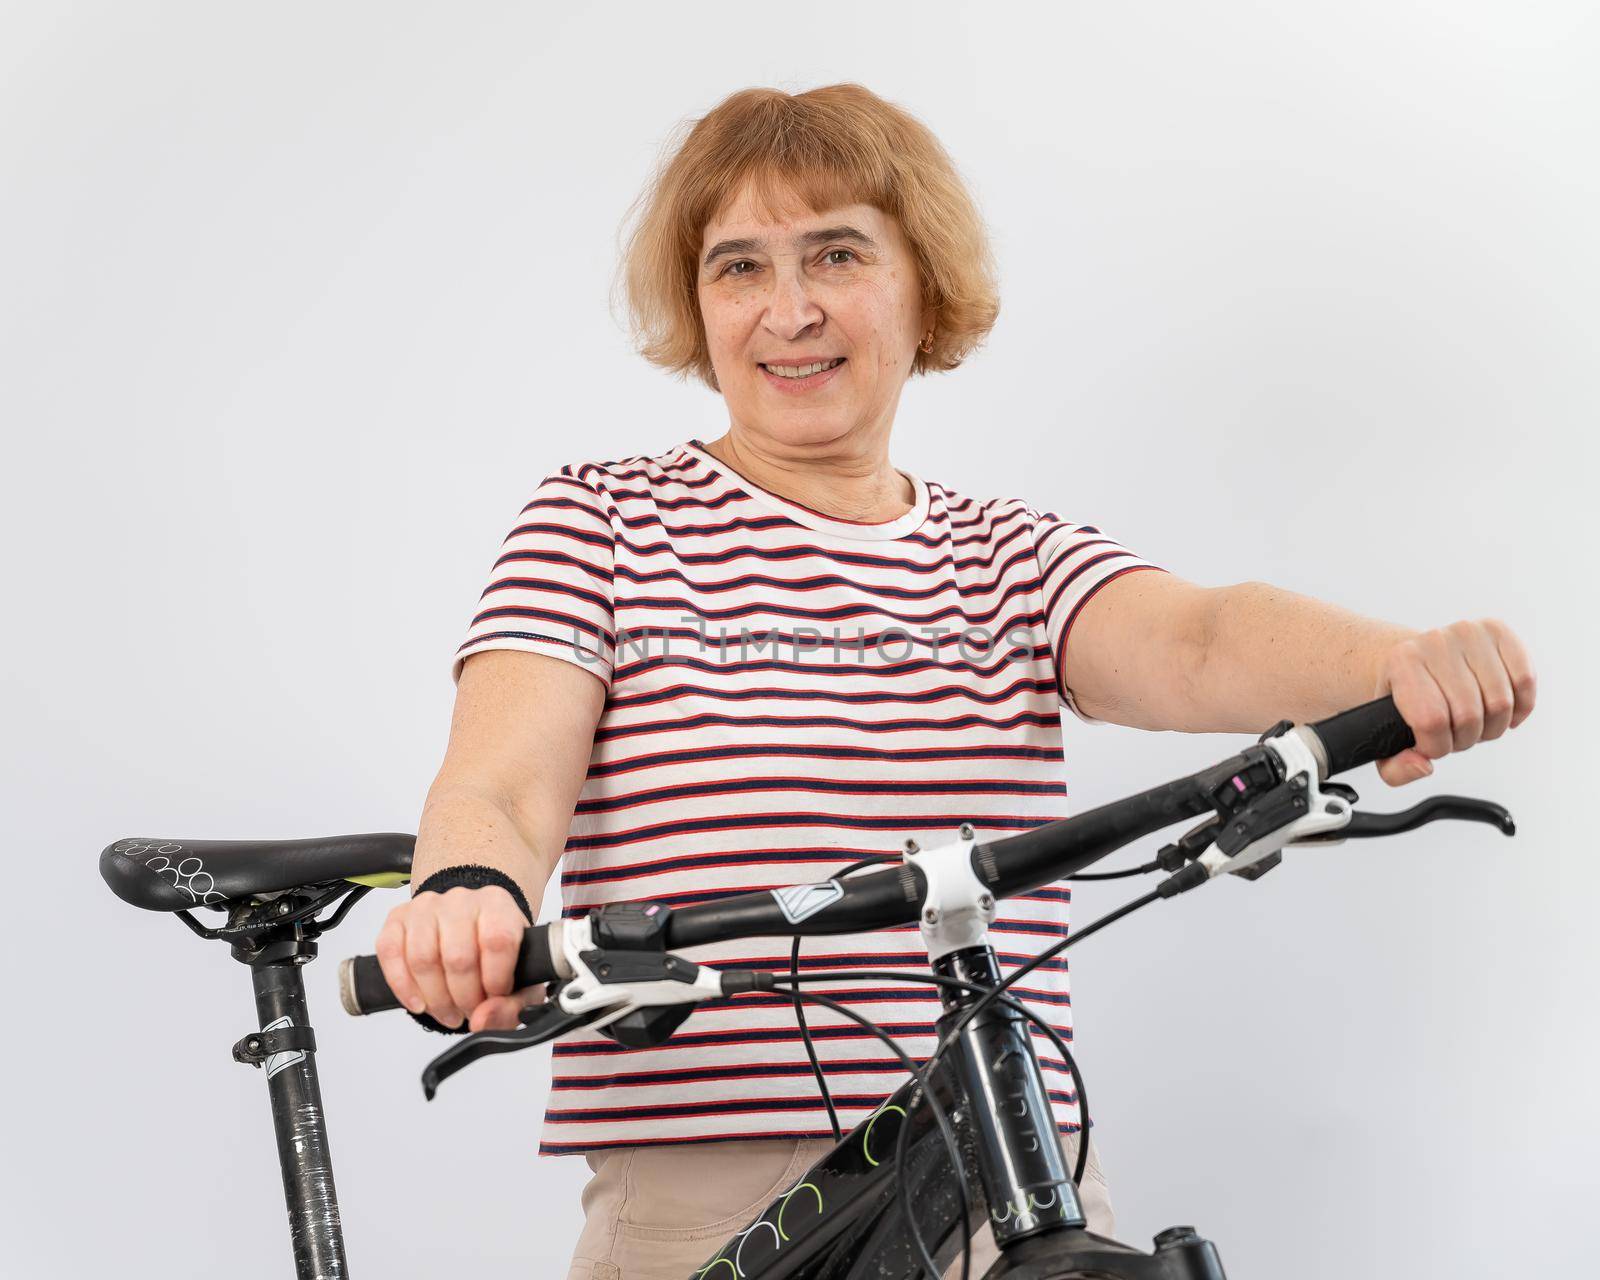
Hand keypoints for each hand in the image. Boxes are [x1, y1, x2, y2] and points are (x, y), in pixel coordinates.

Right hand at [374, 884, 544, 1031]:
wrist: (468, 932)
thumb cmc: (495, 956)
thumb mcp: (519, 982)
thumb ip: (513, 1006)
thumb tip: (482, 1019)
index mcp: (497, 905)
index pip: (498, 940)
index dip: (495, 980)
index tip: (494, 998)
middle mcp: (461, 900)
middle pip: (458, 957)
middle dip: (464, 998)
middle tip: (469, 1012)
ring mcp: (426, 907)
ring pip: (423, 959)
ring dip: (435, 999)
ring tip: (448, 1012)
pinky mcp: (397, 919)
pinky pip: (390, 953)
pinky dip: (402, 987)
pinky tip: (418, 1004)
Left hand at [1374, 619, 1535, 785]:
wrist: (1414, 660)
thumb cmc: (1402, 700)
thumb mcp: (1384, 736)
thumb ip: (1395, 768)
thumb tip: (1423, 765)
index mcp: (1401, 663)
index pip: (1431, 720)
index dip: (1437, 746)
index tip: (1431, 745)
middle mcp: (1434, 642)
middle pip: (1469, 715)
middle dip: (1465, 739)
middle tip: (1454, 734)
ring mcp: (1468, 633)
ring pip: (1501, 703)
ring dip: (1492, 727)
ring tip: (1474, 722)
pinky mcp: (1497, 631)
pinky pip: (1525, 680)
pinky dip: (1520, 707)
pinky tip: (1502, 711)